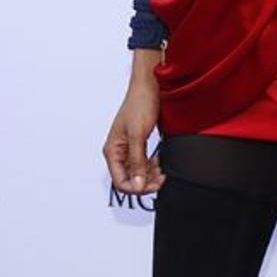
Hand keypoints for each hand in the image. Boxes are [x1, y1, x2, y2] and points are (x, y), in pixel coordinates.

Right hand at [103, 50, 163, 194]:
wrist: (150, 87)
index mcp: (112, 150)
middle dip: (146, 182)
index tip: (152, 186)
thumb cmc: (139, 104)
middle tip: (162, 180)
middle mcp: (118, 152)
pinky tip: (162, 164)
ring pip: (138, 173)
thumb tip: (137, 184)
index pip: (120, 181)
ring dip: (151, 176)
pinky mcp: (139, 145)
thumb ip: (137, 161)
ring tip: (164, 172)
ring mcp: (129, 149)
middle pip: (130, 179)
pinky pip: (145, 164)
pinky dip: (154, 167)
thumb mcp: (138, 135)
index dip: (136, 188)